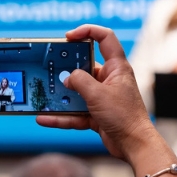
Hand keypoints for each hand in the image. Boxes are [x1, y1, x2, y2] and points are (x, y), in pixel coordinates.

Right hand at [36, 25, 157, 160]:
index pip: (105, 38)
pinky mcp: (96, 114)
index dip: (87, 31)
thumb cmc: (124, 116)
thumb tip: (67, 78)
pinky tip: (44, 118)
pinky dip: (61, 116)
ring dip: (61, 95)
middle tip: (50, 67)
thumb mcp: (98, 94)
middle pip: (85, 66)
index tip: (69, 37)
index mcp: (116, 68)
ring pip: (77, 92)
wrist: (134, 145)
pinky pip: (75, 112)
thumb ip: (79, 81)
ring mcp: (102, 97)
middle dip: (67, 68)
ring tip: (43, 94)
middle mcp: (109, 80)